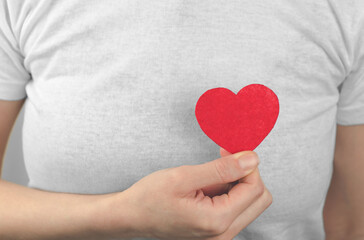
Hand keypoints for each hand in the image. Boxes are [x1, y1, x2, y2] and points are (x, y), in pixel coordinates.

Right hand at [116, 148, 271, 239]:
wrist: (131, 217)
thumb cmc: (149, 198)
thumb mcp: (183, 177)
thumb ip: (221, 169)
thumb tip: (252, 159)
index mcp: (216, 221)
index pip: (255, 188)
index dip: (246, 164)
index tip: (228, 149)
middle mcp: (223, 234)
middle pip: (259, 198)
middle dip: (247, 173)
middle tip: (224, 158)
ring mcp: (220, 234)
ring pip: (250, 202)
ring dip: (237, 181)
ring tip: (209, 173)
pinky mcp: (215, 230)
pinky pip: (236, 207)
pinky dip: (228, 190)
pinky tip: (208, 183)